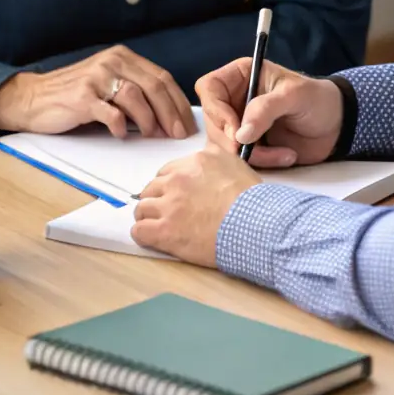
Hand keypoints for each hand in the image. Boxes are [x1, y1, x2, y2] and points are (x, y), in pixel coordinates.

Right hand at [0, 45, 195, 137]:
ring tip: (152, 135)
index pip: (161, 77)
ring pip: (136, 96)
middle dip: (170, 113)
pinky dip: (120, 126)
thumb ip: (135, 93)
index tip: (187, 123)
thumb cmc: (76, 95)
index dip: (177, 102)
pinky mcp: (82, 97)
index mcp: (123, 57)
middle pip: (153, 86)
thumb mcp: (109, 85)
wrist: (34, 98)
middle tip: (177, 134)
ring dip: (149, 120)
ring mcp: (97, 78)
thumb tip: (168, 118)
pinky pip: (110, 112)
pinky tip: (121, 135)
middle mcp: (112, 62)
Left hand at [131, 148, 259, 265]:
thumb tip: (207, 158)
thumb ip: (215, 158)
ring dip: (146, 215)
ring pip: (142, 207)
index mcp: (195, 162)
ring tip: (154, 224)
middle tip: (164, 210)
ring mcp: (169, 205)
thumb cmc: (251, 199)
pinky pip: (139, 230)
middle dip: (156, 198)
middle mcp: (177, 180)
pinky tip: (149, 237)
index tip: (174, 194)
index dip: (169, 184)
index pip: (167, 171)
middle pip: (151, 188)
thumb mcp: (235, 164)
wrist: (254, 225)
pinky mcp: (165, 231)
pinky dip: (142, 234)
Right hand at [195, 58, 342, 168]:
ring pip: (223, 144)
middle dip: (232, 140)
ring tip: (283, 153)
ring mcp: (239, 124)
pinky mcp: (248, 146)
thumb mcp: (295, 95)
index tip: (235, 131)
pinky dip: (261, 164)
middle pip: (212, 121)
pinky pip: (239, 160)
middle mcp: (234, 99)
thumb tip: (240, 133)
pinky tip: (285, 157)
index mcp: (241, 75)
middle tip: (254, 150)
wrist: (336, 126)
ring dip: (252, 155)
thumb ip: (266, 109)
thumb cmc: (318, 100)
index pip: (209, 87)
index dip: (215, 110)